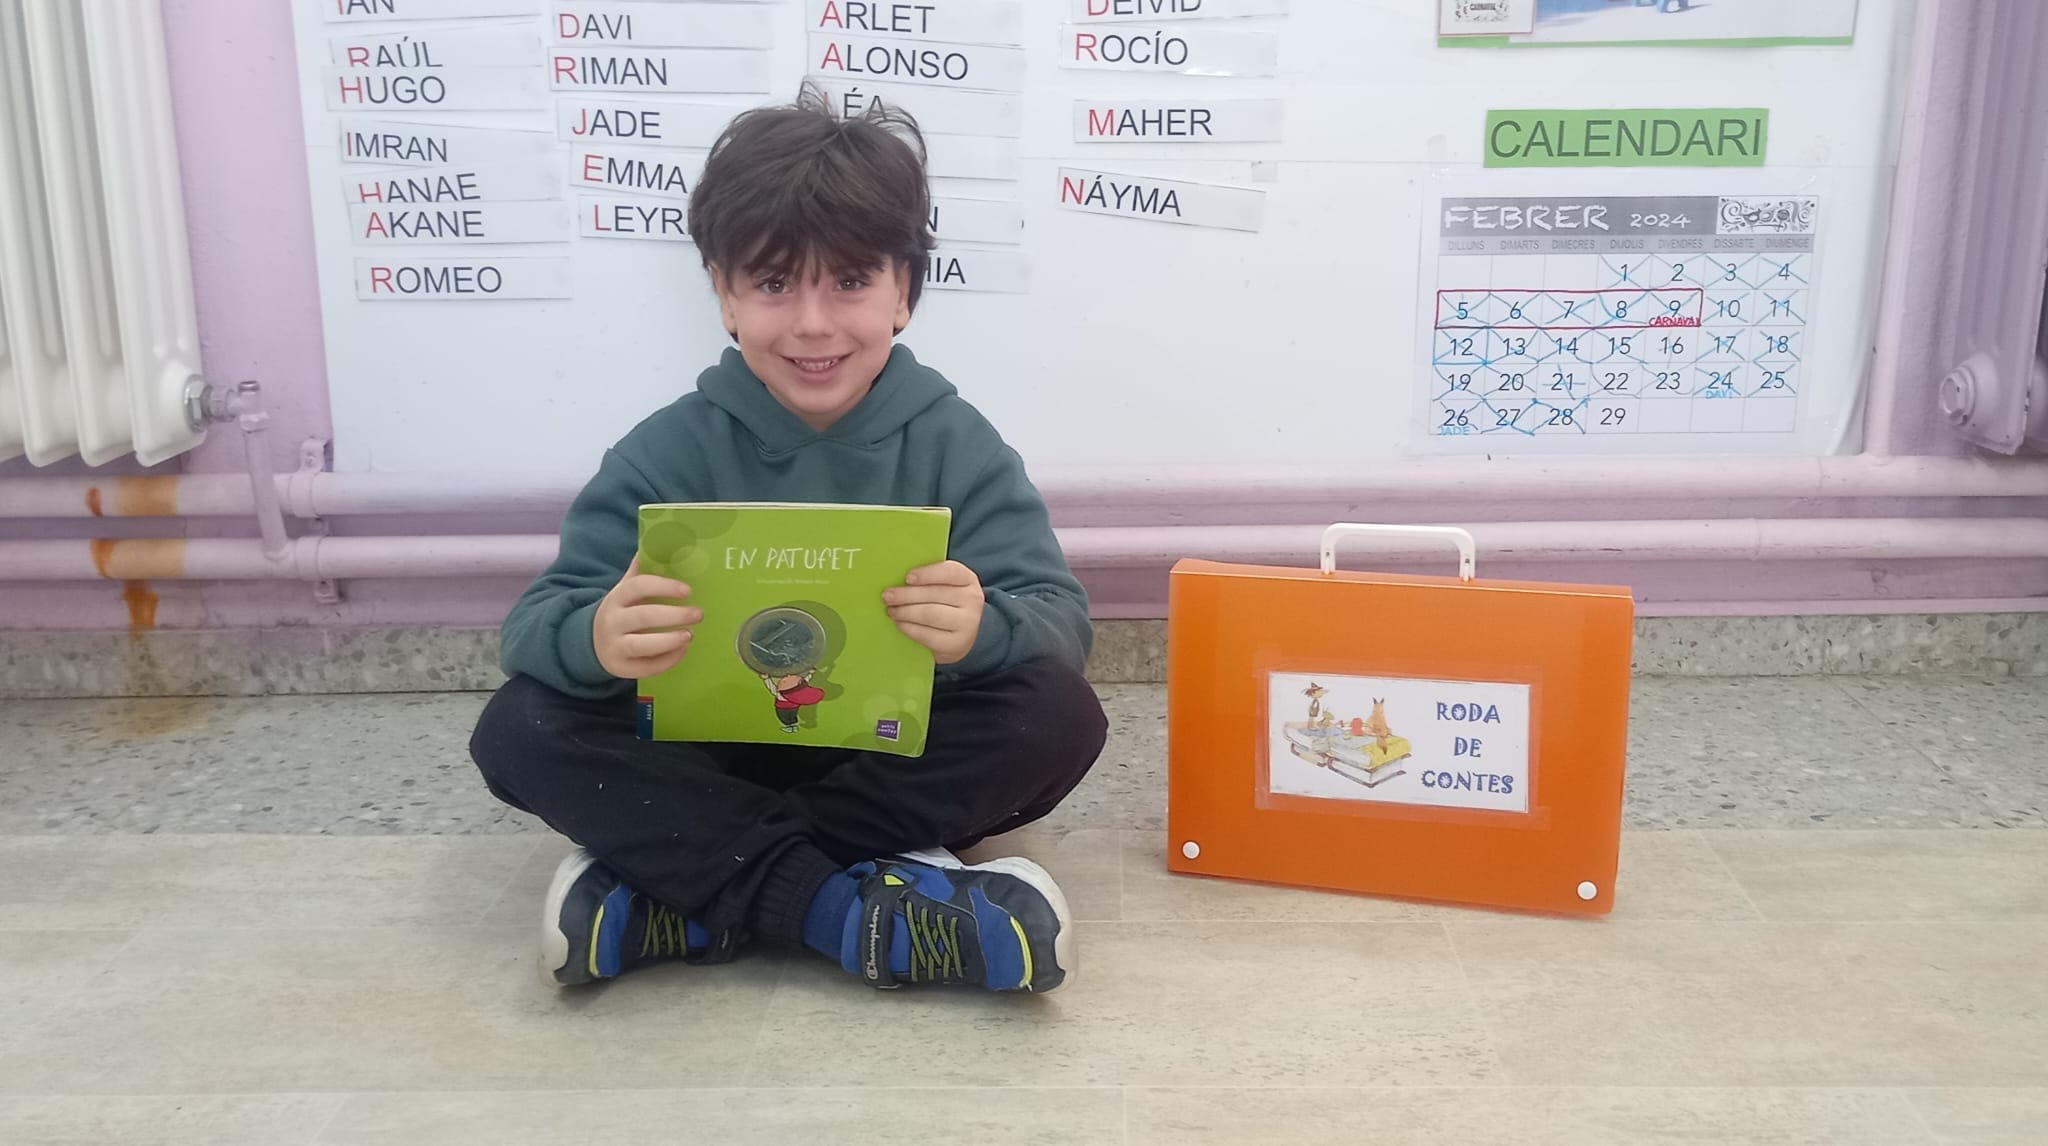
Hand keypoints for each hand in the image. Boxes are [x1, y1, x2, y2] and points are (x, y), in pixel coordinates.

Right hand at [593, 555, 702, 679]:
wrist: (590, 641)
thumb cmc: (620, 612)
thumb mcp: (624, 590)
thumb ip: (640, 571)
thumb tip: (656, 539)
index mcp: (617, 597)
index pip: (638, 586)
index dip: (664, 587)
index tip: (688, 590)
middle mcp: (612, 621)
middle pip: (643, 617)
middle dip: (673, 615)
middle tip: (699, 614)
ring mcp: (615, 646)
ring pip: (642, 645)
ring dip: (669, 641)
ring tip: (690, 635)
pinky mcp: (620, 668)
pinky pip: (646, 667)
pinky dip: (667, 660)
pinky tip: (682, 650)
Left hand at [883, 560, 984, 665]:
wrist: (962, 635)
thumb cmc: (946, 604)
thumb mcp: (945, 587)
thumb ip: (928, 579)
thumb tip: (897, 577)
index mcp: (967, 579)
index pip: (950, 572)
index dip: (928, 574)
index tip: (907, 577)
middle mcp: (972, 600)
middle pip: (935, 594)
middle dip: (907, 595)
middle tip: (887, 596)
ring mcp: (967, 623)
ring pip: (930, 614)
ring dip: (906, 612)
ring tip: (891, 610)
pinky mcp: (955, 644)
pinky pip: (928, 635)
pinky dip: (910, 628)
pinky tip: (899, 623)